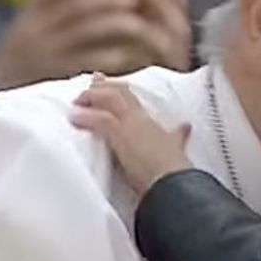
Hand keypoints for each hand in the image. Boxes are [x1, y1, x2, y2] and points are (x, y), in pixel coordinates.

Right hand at [0, 0, 191, 86]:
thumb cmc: (22, 66)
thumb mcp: (31, 31)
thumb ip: (55, 11)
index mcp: (29, 14)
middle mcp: (32, 29)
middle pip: (76, 3)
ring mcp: (42, 54)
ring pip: (85, 29)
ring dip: (116, 22)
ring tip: (138, 24)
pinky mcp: (52, 79)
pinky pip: (86, 62)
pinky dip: (109, 56)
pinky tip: (125, 56)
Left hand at [70, 74, 190, 190]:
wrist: (173, 181)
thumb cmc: (174, 168)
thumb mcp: (176, 146)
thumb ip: (178, 135)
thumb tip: (186, 127)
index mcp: (149, 120)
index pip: (129, 96)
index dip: (114, 87)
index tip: (100, 80)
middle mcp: (139, 118)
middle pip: (118, 92)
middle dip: (101, 87)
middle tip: (88, 83)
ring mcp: (130, 125)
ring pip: (108, 100)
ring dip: (89, 99)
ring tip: (75, 102)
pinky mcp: (121, 136)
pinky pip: (100, 120)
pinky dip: (85, 118)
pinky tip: (74, 119)